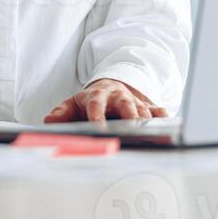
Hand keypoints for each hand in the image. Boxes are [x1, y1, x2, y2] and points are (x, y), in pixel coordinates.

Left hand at [44, 79, 165, 122]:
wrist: (112, 86)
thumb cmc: (91, 100)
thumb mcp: (73, 103)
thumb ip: (61, 113)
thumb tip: (48, 121)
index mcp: (98, 95)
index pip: (96, 104)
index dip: (97, 115)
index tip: (97, 127)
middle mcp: (118, 96)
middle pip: (126, 104)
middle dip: (130, 115)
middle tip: (132, 129)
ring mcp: (135, 100)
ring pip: (144, 108)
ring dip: (147, 120)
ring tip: (150, 132)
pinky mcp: (148, 105)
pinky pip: (159, 110)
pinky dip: (164, 117)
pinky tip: (168, 126)